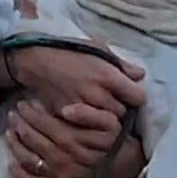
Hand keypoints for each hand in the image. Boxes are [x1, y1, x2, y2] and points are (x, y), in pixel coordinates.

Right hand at [7, 44, 145, 117]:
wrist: (36, 61)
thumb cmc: (68, 51)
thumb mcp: (97, 48)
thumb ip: (121, 64)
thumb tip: (140, 75)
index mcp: (109, 76)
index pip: (138, 97)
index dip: (135, 97)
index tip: (129, 95)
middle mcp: (99, 95)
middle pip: (122, 114)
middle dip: (120, 109)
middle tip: (112, 103)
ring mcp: (83, 109)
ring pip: (106, 125)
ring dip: (105, 119)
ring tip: (99, 111)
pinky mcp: (69, 118)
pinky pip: (87, 129)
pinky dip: (88, 125)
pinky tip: (86, 118)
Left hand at [7, 97, 142, 177]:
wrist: (122, 165)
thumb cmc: (112, 139)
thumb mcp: (110, 122)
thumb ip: (89, 113)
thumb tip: (66, 109)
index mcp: (76, 141)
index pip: (47, 125)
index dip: (32, 113)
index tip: (23, 103)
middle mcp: (66, 160)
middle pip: (36, 140)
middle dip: (21, 124)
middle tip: (13, 113)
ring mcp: (61, 176)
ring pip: (31, 160)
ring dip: (15, 145)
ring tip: (8, 132)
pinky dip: (20, 174)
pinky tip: (10, 163)